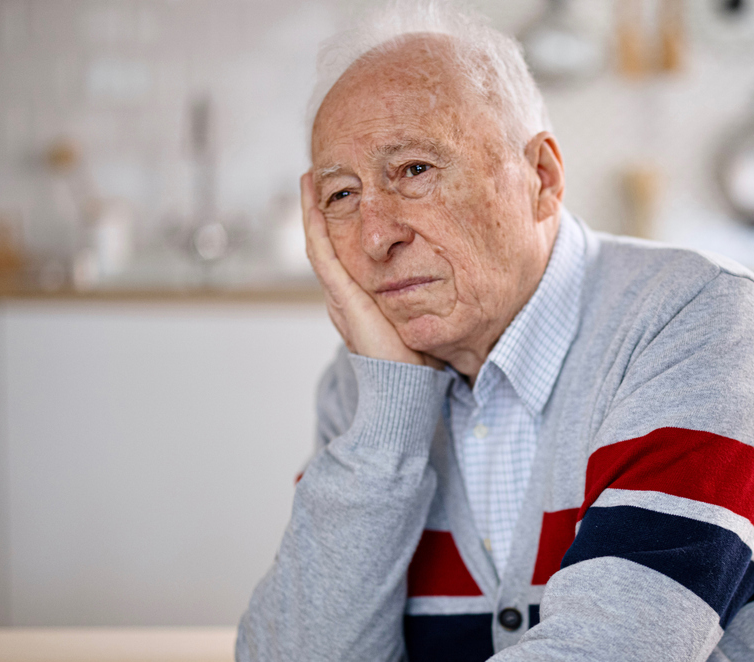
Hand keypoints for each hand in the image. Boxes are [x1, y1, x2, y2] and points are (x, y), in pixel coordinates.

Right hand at [301, 171, 439, 368]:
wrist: (404, 391)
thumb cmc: (416, 361)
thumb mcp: (418, 318)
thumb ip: (420, 298)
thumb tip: (444, 278)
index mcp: (357, 301)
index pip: (342, 254)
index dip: (337, 226)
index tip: (341, 196)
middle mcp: (342, 297)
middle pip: (324, 244)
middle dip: (318, 211)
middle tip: (315, 178)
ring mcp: (339, 298)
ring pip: (318, 245)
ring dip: (312, 212)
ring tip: (309, 180)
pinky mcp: (342, 300)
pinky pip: (323, 256)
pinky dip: (316, 229)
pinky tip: (315, 205)